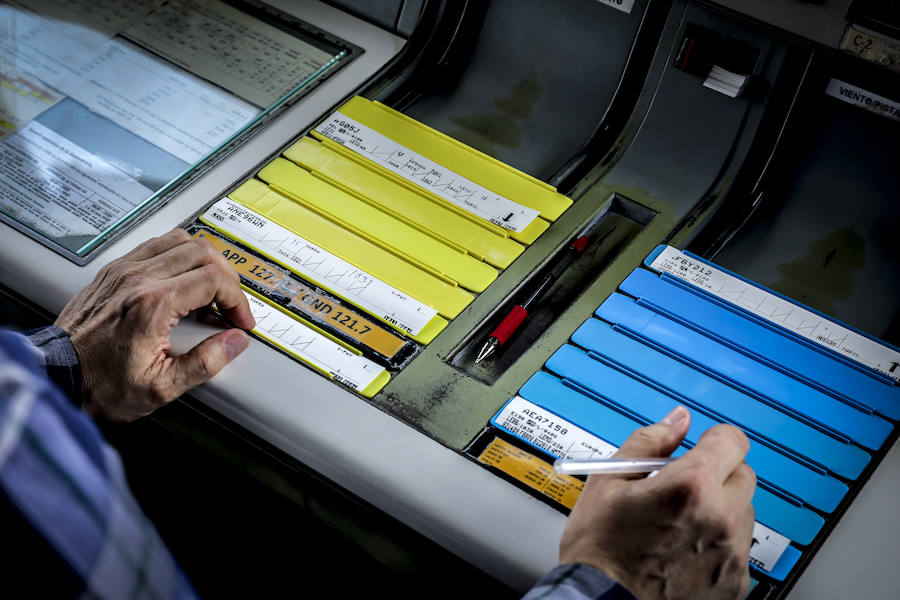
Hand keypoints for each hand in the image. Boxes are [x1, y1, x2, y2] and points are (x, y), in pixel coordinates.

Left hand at [55, 229, 254, 421]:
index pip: (214, 279)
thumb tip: (234, 342)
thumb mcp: (160, 387)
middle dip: (228, 278)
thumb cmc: (99, 383)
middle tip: (230, 305)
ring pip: (181, 240)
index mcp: (152, 305)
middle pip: (203, 252)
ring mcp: (123, 270)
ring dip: (205, 261)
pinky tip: (183, 277)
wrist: (57, 376)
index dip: (237, 300)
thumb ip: (205, 363)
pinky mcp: (114, 270)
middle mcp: (137, 279)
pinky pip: (157, 244)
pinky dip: (179, 254)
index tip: (239, 320)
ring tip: (210, 288)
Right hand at [559, 406, 755, 599]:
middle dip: (716, 474)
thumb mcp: (608, 482)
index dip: (712, 440)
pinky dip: (717, 544)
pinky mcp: (735, 584)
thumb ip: (649, 443)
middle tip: (681, 488)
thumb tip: (676, 421)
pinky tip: (683, 551)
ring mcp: (731, 555)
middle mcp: (720, 519)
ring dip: (719, 509)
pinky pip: (737, 549)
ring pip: (742, 513)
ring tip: (677, 524)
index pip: (732, 441)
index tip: (701, 447)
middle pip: (742, 475)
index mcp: (690, 487)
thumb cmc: (599, 551)